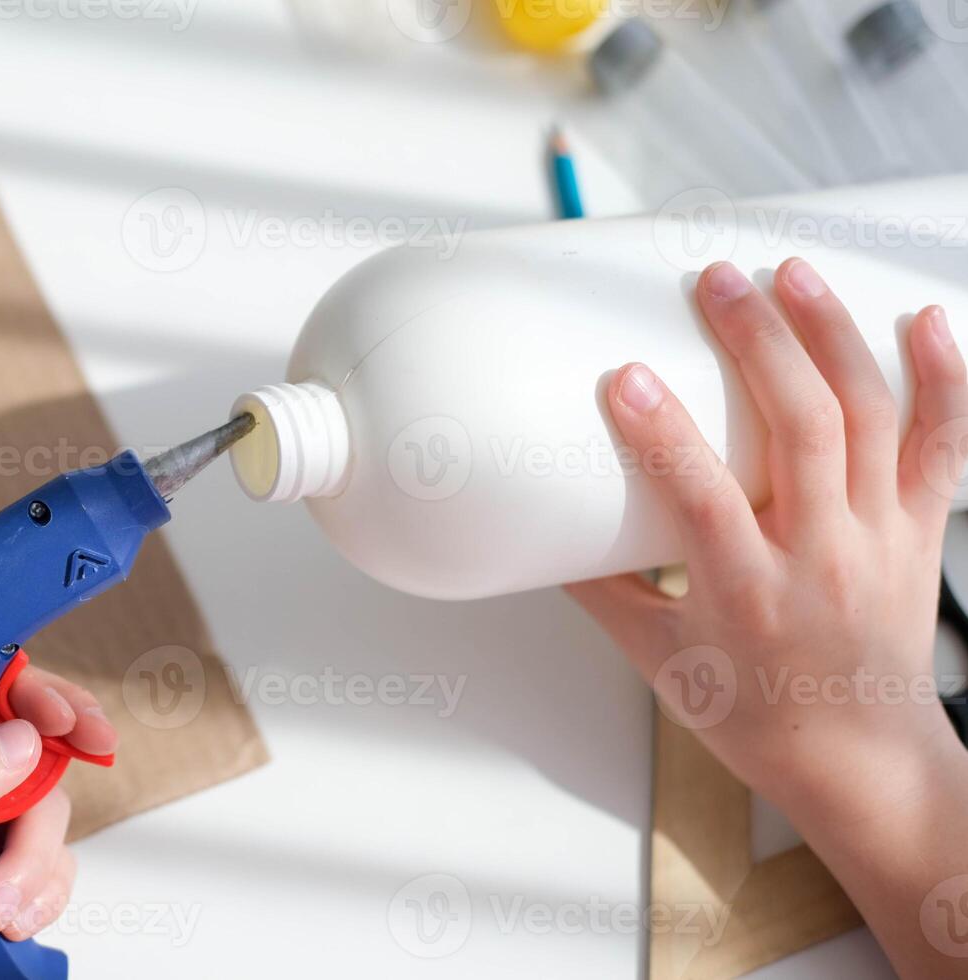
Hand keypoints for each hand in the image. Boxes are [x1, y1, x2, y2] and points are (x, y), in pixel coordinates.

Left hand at [0, 664, 116, 979]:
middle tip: (55, 813)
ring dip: (34, 865)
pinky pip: (53, 868)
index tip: (64, 717)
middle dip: (35, 801)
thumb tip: (16, 737)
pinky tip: (6, 926)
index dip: (23, 695)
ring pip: (44, 814)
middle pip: (22, 755)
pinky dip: (43, 896)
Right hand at [567, 259, 967, 976]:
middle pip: (802, 432)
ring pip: (869, 420)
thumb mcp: (660, 662)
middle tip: (716, 282)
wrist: (862, 763)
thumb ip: (602, 592)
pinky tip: (920, 320)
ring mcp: (881, 540)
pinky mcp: (919, 531)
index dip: (662, 434)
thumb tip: (545, 537)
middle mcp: (824, 560)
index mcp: (749, 598)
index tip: (622, 375)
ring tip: (793, 274)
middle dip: (759, 343)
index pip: (704, 502)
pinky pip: (942, 446)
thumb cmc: (758, 717)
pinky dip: (942, 378)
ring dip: (832, 337)